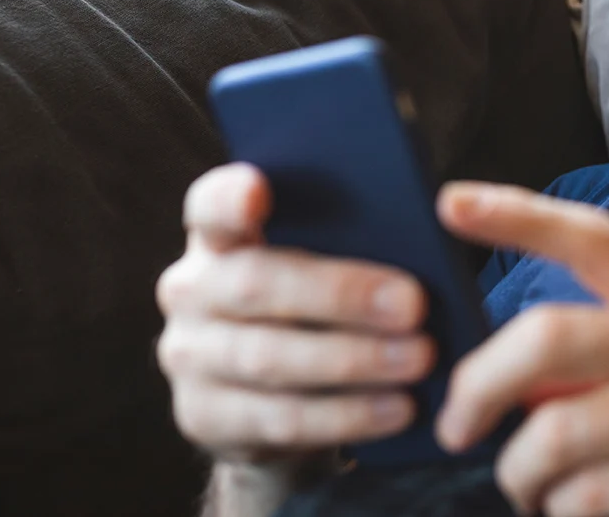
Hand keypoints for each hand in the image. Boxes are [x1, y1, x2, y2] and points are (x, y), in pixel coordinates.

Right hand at [156, 163, 436, 463]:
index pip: (211, 204)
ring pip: (270, 358)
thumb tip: (419, 225)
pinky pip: (281, 418)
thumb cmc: (316, 302)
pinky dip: (347, 415)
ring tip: (420, 359)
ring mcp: (189, 356)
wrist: (273, 394)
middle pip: (255, 284)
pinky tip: (398, 408)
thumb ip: (348, 238)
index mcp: (218, 234)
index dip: (231, 197)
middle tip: (414, 305)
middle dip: (340, 295)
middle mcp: (191, 289)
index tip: (260, 188)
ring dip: (354, 361)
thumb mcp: (323, 261)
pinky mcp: (204, 417)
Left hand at [433, 182, 608, 516]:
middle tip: (455, 425)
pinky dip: (562, 511)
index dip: (516, 215)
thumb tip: (510, 378)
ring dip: (519, 475)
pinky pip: (585, 496)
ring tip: (530, 489)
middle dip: (477, 386)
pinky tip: (577, 511)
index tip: (450, 203)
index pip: (590, 236)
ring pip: (551, 433)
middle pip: (545, 336)